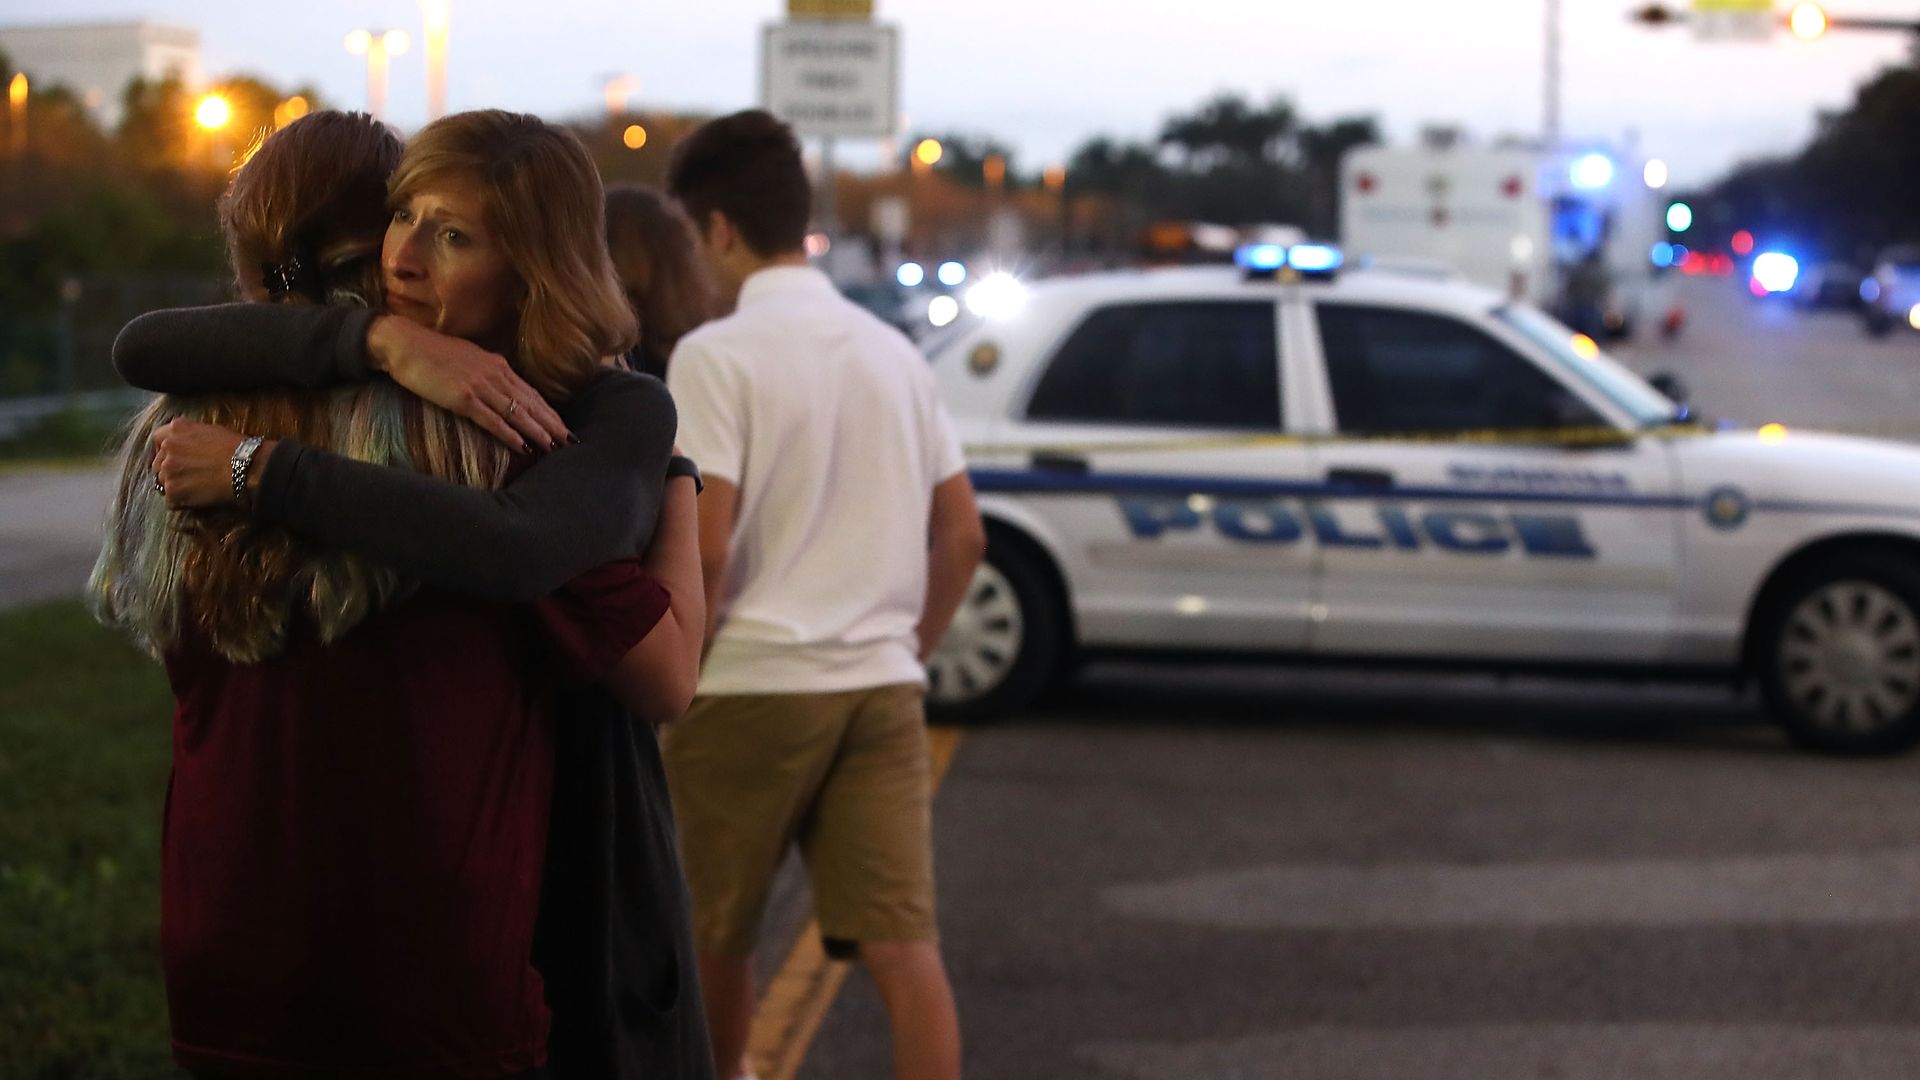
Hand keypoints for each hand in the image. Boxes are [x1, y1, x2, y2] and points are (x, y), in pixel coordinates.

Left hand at [151, 418, 245, 508]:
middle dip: (169, 470)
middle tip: (187, 477)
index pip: (157, 438)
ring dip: (175, 485)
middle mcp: (167, 447)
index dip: (164, 450)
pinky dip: (182, 501)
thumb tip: (186, 446)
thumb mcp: (210, 431)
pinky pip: (171, 499)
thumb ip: (190, 436)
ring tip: (195, 489)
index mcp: (176, 429)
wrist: (246, 468)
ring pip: (162, 481)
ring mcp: (168, 470)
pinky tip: (197, 498)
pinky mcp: (173, 490)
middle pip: (157, 463)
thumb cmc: (237, 449)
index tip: (172, 457)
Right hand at [367, 315, 570, 451]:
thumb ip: (488, 373)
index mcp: (497, 365)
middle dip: (552, 423)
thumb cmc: (432, 352)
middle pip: (531, 403)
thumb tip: (502, 388)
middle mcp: (495, 374)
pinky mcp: (462, 398)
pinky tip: (522, 445)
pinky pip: (491, 419)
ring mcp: (480, 386)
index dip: (549, 411)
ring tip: (554, 447)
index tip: (564, 426)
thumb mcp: (470, 359)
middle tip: (571, 442)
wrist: (404, 344)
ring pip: (517, 412)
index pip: (531, 392)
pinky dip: (509, 433)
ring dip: (537, 431)